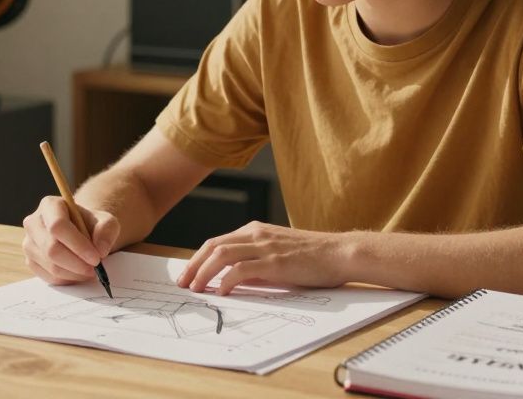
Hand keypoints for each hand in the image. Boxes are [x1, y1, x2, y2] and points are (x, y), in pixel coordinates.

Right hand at [21, 195, 119, 284]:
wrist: (80, 233)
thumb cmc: (91, 225)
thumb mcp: (106, 221)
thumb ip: (106, 231)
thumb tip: (100, 250)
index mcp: (50, 205)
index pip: (58, 226)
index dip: (77, 244)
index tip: (96, 258)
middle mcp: (34, 222)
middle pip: (51, 248)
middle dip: (76, 263)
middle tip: (94, 269)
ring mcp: (29, 243)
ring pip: (50, 265)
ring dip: (74, 273)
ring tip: (89, 271)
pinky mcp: (30, 261)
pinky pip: (48, 277)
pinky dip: (67, 279)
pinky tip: (78, 273)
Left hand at [176, 221, 350, 295]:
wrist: (339, 253)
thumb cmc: (313, 257)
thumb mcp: (277, 254)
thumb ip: (255, 262)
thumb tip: (233, 279)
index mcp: (255, 230)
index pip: (216, 242)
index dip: (198, 259)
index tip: (188, 275)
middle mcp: (256, 234)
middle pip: (213, 246)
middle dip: (193, 265)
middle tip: (183, 283)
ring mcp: (265, 246)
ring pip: (222, 255)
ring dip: (204, 272)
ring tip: (196, 289)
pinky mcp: (275, 262)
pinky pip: (242, 269)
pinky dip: (227, 280)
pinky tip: (222, 292)